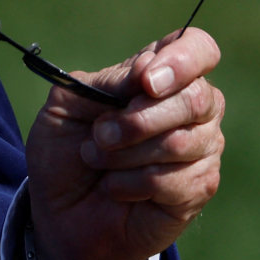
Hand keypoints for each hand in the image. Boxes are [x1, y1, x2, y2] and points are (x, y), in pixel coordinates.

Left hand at [25, 27, 224, 259]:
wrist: (58, 211)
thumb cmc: (65, 150)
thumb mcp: (68, 104)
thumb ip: (107, 81)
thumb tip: (147, 70)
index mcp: (159, 76)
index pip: (198, 48)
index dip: (182, 60)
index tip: (145, 81)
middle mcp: (191, 109)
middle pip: (197, 97)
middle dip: (137, 120)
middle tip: (100, 134)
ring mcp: (200, 149)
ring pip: (182, 141)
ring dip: (125, 154)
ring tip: (97, 160)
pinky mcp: (198, 188)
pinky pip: (176, 180)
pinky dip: (131, 183)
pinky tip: (115, 188)